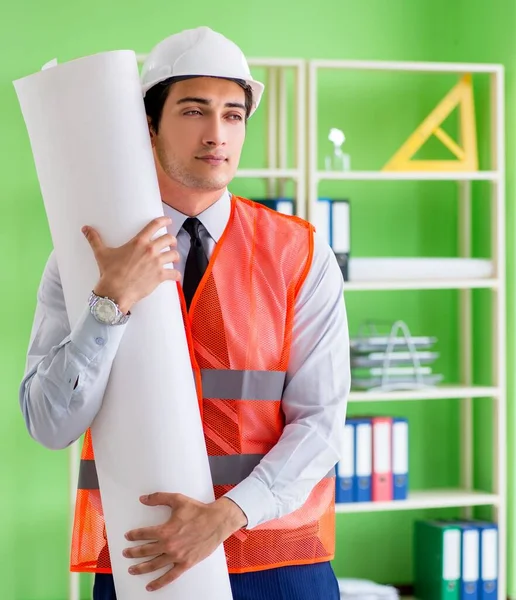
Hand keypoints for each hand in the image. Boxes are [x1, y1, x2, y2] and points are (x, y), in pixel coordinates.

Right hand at [82, 217, 179, 313]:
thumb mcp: (101, 253)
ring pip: (174, 255)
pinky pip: (174, 274)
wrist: (115, 292)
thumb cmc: (109, 272)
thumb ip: (95, 239)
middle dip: (171, 241)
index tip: (168, 221)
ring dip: (175, 256)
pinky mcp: (160, 276)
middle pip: (169, 239)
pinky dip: (176, 275)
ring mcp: (156, 263)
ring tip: (174, 258)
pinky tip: (176, 276)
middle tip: (171, 243)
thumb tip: (85, 228)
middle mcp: (150, 250)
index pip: (155, 225)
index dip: (164, 221)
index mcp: (139, 242)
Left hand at [123, 493, 246, 591]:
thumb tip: (143, 499)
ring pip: (154, 565)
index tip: (128, 536)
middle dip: (133, 553)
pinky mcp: (185, 564)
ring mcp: (177, 557)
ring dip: (141, 568)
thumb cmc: (198, 510)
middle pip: (146, 551)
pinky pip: (170, 576)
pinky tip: (150, 587)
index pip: (144, 534)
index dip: (134, 535)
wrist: (217, 521)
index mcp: (165, 530)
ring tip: (132, 570)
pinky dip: (159, 583)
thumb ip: (159, 498)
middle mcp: (169, 545)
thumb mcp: (178, 500)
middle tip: (126, 554)